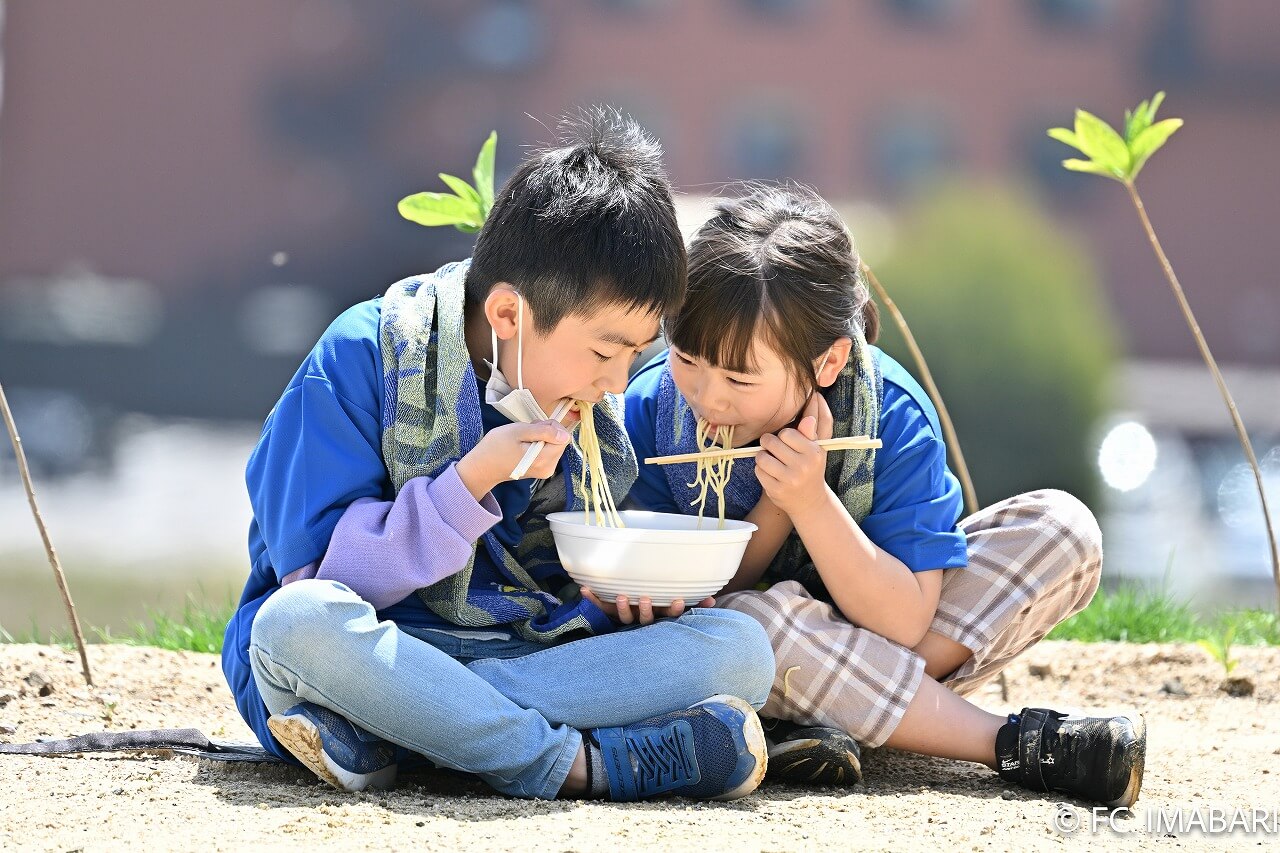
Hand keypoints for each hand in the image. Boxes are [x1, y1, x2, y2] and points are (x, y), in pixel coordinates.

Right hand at [456, 419, 570, 498]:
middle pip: (560, 442)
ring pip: (554, 446)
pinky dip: (539, 445)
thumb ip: (544, 432)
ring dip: (542, 438)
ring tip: (523, 439)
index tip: (535, 427)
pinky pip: (548, 452)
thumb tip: (565, 435)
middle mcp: (548, 468)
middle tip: (526, 432)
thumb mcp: (519, 431)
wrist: (483, 466)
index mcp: (544, 459)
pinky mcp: (541, 471)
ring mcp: (545, 471)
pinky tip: (524, 446)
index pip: (564, 437)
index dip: (551, 427)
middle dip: (546, 432)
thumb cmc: (497, 446)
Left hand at [580, 587, 714, 626]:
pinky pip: (601, 608)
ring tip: (621, 596)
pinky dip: (592, 600)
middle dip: (645, 610)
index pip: (668, 616)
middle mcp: (643, 619)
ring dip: (621, 608)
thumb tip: (712, 601)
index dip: (673, 610)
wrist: (636, 635)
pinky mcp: (611, 614)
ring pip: (624, 617)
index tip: (679, 600)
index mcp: (660, 617)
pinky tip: (584, 589)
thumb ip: (696, 604)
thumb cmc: (663, 610)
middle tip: (646, 598)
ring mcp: (627, 618)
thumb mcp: (678, 607)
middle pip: (644, 619)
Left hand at [755, 392, 832, 516]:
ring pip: (762, 456)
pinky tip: (770, 474)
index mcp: (815, 452)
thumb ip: (811, 430)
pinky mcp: (776, 490)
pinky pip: (758, 471)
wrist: (809, 502)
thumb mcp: (815, 450)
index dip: (784, 436)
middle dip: (770, 444)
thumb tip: (812, 407)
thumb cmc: (810, 469)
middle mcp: (804, 466)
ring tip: (772, 461)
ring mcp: (790, 480)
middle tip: (775, 450)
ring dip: (763, 457)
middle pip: (772, 442)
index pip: (787, 433)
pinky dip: (761, 470)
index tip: (787, 440)